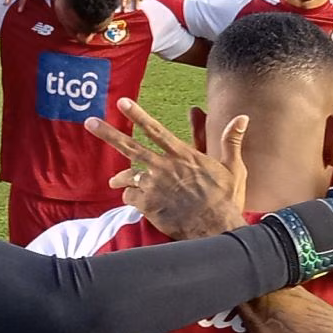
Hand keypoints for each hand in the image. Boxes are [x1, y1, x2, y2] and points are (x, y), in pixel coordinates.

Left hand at [87, 97, 245, 238]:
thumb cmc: (226, 199)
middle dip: (108, 133)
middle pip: (131, 146)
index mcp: (183, 155)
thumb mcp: (234, 167)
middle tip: (89, 122)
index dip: (137, 115)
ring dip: (119, 178)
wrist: (216, 229)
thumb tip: (243, 117)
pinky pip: (130, 197)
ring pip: (127, 175)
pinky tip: (134, 202)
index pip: (156, 130)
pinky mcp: (149, 205)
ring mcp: (154, 186)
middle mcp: (165, 167)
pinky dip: (130, 198)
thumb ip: (232, 141)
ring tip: (113, 182)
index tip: (122, 103)